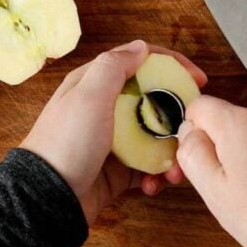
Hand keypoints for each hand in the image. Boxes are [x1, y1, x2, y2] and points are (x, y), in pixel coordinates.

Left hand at [20, 40, 206, 225]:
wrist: (49, 199)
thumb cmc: (65, 143)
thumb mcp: (88, 95)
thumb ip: (114, 66)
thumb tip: (140, 47)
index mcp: (94, 84)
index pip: (139, 62)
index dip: (172, 65)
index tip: (197, 79)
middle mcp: (105, 109)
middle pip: (153, 101)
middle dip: (179, 115)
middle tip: (194, 127)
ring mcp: (113, 141)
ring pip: (155, 137)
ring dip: (172, 151)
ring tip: (177, 168)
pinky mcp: (118, 170)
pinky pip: (148, 166)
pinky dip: (157, 174)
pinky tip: (156, 183)